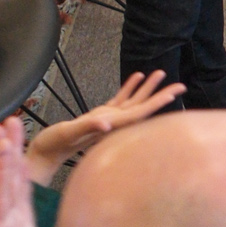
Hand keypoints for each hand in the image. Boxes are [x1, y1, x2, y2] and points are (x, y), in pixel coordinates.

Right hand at [26, 71, 182, 181]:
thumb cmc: (55, 144)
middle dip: (161, 95)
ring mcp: (108, 120)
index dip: (159, 102)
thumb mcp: (69, 133)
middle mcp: (114, 124)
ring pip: (133, 102)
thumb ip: (88, 127)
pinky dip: (129, 88)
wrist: (44, 153)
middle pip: (143, 107)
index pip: (141, 113)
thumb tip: (107, 124)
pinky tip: (136, 77)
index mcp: (112, 127)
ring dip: (146, 88)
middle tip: (181, 85)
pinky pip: (119, 100)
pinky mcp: (99, 116)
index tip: (175, 93)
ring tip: (160, 72)